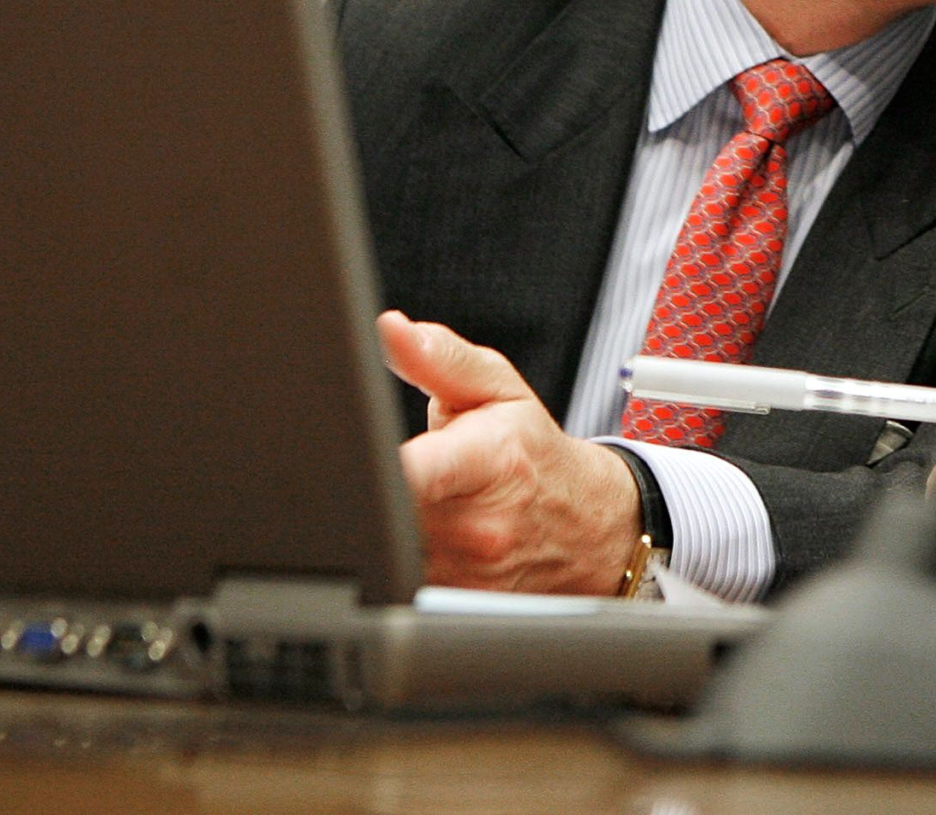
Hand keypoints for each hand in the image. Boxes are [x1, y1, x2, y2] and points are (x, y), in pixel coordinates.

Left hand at [376, 310, 639, 594]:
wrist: (587, 525)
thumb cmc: (535, 454)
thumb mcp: (499, 390)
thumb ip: (440, 356)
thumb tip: (392, 329)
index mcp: (490, 460)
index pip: (415, 474)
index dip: (376, 472)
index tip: (348, 462)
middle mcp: (479, 527)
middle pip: (379, 514)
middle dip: (358, 491)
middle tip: (370, 472)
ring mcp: (466, 575)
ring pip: (379, 551)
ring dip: (374, 527)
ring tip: (399, 503)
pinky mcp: (450, 606)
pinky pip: (393, 582)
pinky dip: (387, 559)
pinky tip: (410, 538)